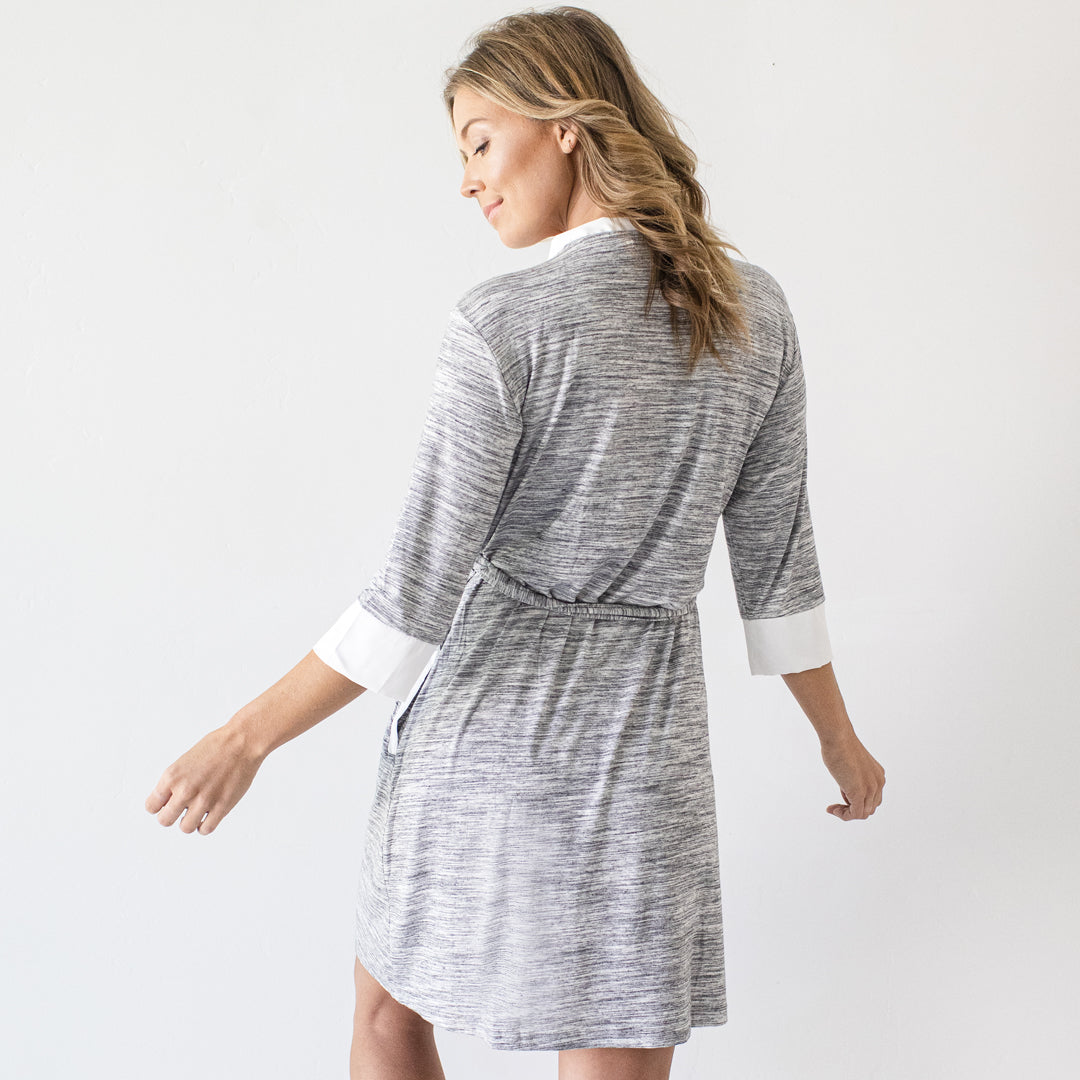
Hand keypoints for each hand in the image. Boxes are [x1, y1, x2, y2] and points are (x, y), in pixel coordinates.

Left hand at [145, 723, 263, 834]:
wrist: (242, 742)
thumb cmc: (216, 747)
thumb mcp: (184, 761)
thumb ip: (174, 782)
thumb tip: (167, 802)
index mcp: (172, 776)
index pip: (151, 806)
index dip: (159, 806)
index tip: (167, 803)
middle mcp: (185, 790)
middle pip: (165, 821)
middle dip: (171, 816)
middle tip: (181, 809)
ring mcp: (204, 800)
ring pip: (185, 828)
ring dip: (190, 821)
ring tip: (197, 811)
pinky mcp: (222, 806)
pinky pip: (206, 829)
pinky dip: (205, 825)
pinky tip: (209, 814)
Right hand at [819, 732, 884, 820]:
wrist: (838, 737)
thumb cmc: (839, 745)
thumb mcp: (851, 764)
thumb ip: (852, 776)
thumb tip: (846, 784)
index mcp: (878, 776)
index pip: (873, 799)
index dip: (857, 801)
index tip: (841, 797)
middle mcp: (878, 783)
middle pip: (870, 808)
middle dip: (852, 809)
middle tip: (835, 806)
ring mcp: (870, 788)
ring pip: (863, 813)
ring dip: (846, 814)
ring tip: (833, 809)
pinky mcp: (859, 792)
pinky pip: (855, 814)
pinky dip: (843, 815)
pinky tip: (832, 809)